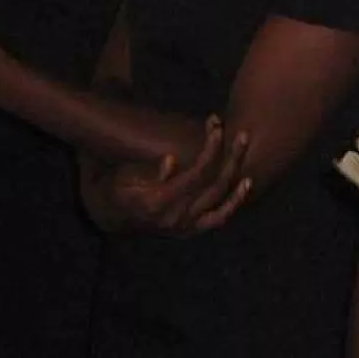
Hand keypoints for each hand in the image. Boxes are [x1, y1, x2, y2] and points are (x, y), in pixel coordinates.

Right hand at [84, 116, 255, 237]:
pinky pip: (218, 218)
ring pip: (220, 199)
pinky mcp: (191, 230)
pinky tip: (246, 183)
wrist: (112, 218)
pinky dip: (234, 202)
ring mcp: (186, 226)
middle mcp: (177, 218)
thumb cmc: (116, 189)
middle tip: (241, 133)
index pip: (196, 174)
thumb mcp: (125, 178)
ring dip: (236, 172)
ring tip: (244, 146)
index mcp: (160, 202)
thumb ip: (151, 173)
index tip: (217, 127)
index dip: (210, 149)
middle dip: (230, 156)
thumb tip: (171, 160)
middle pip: (214, 184)